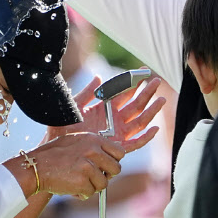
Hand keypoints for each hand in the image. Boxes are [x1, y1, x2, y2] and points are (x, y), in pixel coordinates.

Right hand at [24, 132, 123, 199]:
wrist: (35, 167)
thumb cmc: (51, 155)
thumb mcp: (73, 142)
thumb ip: (91, 147)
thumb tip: (107, 156)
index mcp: (92, 139)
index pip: (119, 152)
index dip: (113, 161)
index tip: (105, 166)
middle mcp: (93, 151)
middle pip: (116, 169)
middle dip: (106, 176)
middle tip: (93, 177)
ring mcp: (88, 166)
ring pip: (104, 184)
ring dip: (92, 186)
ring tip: (78, 182)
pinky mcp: (82, 181)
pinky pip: (90, 193)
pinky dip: (81, 193)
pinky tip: (70, 187)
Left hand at [47, 75, 164, 152]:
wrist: (56, 144)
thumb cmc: (62, 126)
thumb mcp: (74, 106)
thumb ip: (86, 92)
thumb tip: (98, 77)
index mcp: (104, 107)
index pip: (123, 92)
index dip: (133, 82)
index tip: (142, 71)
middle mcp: (114, 119)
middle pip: (135, 104)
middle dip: (146, 92)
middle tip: (156, 80)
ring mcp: (117, 132)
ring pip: (139, 121)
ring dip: (151, 111)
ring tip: (161, 99)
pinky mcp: (116, 146)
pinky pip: (135, 143)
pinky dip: (145, 137)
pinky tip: (154, 128)